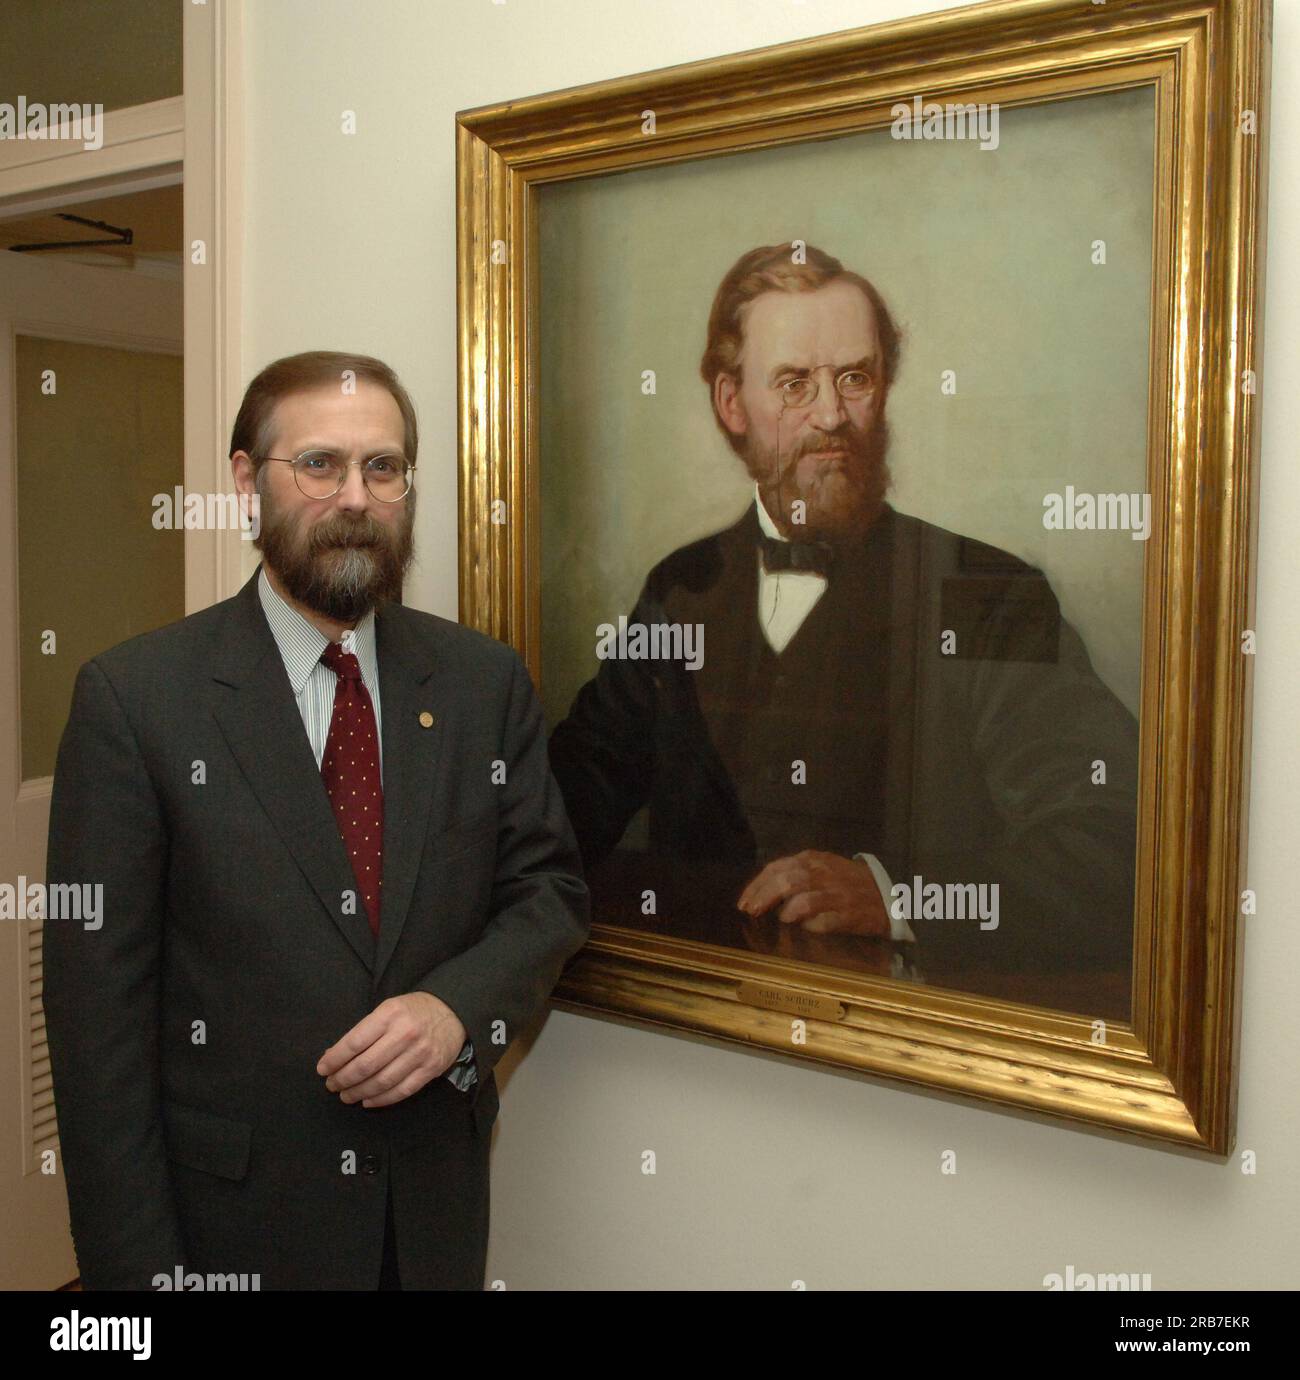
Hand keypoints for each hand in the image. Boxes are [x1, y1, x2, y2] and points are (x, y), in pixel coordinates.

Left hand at [317, 992, 466, 1108]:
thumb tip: (333, 1056)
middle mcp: (405, 1033)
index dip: (334, 1059)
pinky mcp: (431, 1069)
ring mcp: (420, 1053)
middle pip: (365, 1066)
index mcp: (390, 1014)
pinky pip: (401, 1091)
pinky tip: (368, 1100)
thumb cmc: (413, 1010)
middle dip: (343, 1079)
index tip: (322, 1069)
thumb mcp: (388, 1009)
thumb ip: (364, 1031)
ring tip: (347, 1095)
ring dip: (359, 1092)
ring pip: (381, 1082)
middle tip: (332, 1085)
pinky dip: (381, 1099)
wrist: (453, 1011)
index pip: (354, 1042)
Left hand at [737, 850, 889, 936]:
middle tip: (750, 912)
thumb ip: (795, 873)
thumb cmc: (847, 882)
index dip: (757, 886)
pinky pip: (822, 922)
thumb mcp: (821, 866)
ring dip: (785, 912)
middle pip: (786, 882)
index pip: (777, 868)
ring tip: (780, 919)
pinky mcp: (847, 915)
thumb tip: (763, 888)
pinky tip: (803, 928)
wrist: (887, 895)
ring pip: (803, 901)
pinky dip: (809, 926)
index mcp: (813, 860)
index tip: (743, 902)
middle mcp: (823, 874)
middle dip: (763, 897)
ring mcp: (836, 895)